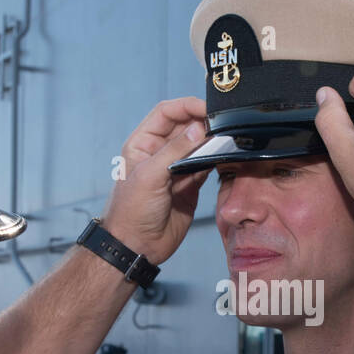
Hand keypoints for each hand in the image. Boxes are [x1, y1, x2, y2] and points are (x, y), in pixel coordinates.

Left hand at [99, 97, 210, 264]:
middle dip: (202, 123)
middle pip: (185, 126)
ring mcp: (176, 169)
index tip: (206, 108)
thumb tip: (197, 129)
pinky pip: (205, 166)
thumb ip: (175, 151)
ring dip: (210, 142)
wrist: (137, 246)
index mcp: (143, 143)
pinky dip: (214, 160)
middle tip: (219, 125)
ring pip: (198, 146)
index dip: (186, 106)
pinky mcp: (189, 185)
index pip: (166, 113)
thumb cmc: (131, 212)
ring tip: (223, 140)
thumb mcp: (150, 176)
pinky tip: (221, 157)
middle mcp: (159, 153)